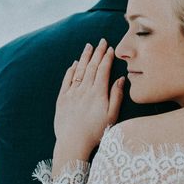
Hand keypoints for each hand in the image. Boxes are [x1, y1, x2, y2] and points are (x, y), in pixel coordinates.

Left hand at [52, 39, 123, 174]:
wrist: (72, 143)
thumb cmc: (95, 132)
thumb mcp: (112, 116)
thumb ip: (116, 96)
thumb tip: (120, 79)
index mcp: (98, 93)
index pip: (103, 70)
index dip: (107, 57)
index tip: (110, 48)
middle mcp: (84, 89)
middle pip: (92, 66)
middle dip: (98, 52)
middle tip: (101, 41)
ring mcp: (72, 93)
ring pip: (79, 70)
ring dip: (85, 57)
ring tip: (89, 46)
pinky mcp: (62, 98)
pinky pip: (67, 80)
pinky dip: (71, 70)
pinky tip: (75, 63)